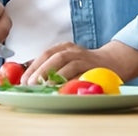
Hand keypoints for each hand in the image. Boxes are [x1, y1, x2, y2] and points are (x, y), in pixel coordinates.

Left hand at [22, 41, 137, 84]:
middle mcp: (75, 50)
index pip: (46, 54)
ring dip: (56, 75)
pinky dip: (73, 81)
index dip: (34, 66)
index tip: (24, 79)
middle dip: (42, 70)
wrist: (114, 61)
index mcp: (65, 47)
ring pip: (69, 64)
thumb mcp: (66, 59)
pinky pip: (83, 74)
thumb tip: (26, 70)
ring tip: (45, 86)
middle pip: (56, 57)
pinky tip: (64, 89)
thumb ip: (49, 64)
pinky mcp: (96, 68)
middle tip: (31, 84)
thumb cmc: (85, 63)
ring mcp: (86, 58)